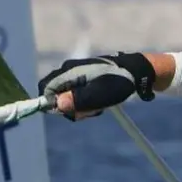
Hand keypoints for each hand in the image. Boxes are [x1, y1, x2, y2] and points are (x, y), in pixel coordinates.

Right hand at [38, 52, 155, 120]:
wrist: (135, 71)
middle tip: (87, 111)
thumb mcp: (98, 95)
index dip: (52, 104)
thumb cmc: (117, 83)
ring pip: (66, 96)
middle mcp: (68, 70)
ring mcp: (75, 73)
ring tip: (97, 106)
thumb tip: (57, 105)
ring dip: (78, 106)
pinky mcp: (83, 77)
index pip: (45, 89)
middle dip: (68, 107)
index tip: (71, 112)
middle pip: (55, 94)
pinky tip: (98, 102)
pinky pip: (75, 93)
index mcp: (69, 71)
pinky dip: (84, 101)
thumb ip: (77, 100)